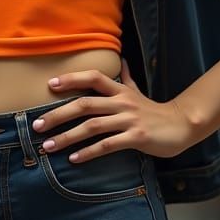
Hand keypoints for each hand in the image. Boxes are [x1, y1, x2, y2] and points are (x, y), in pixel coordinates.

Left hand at [32, 57, 196, 162]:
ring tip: (49, 146)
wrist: (181, 125)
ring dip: (67, 137)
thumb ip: (126, 78)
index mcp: (120, 90)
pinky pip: (108, 145)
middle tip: (37, 126)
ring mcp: (129, 119)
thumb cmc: (154, 110)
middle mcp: (122, 102)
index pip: (93, 78)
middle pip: (84, 104)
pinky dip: (89, 152)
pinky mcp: (136, 137)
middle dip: (58, 114)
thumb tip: (121, 60)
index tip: (50, 85)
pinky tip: (74, 159)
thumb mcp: (138, 91)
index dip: (71, 79)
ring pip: (92, 126)